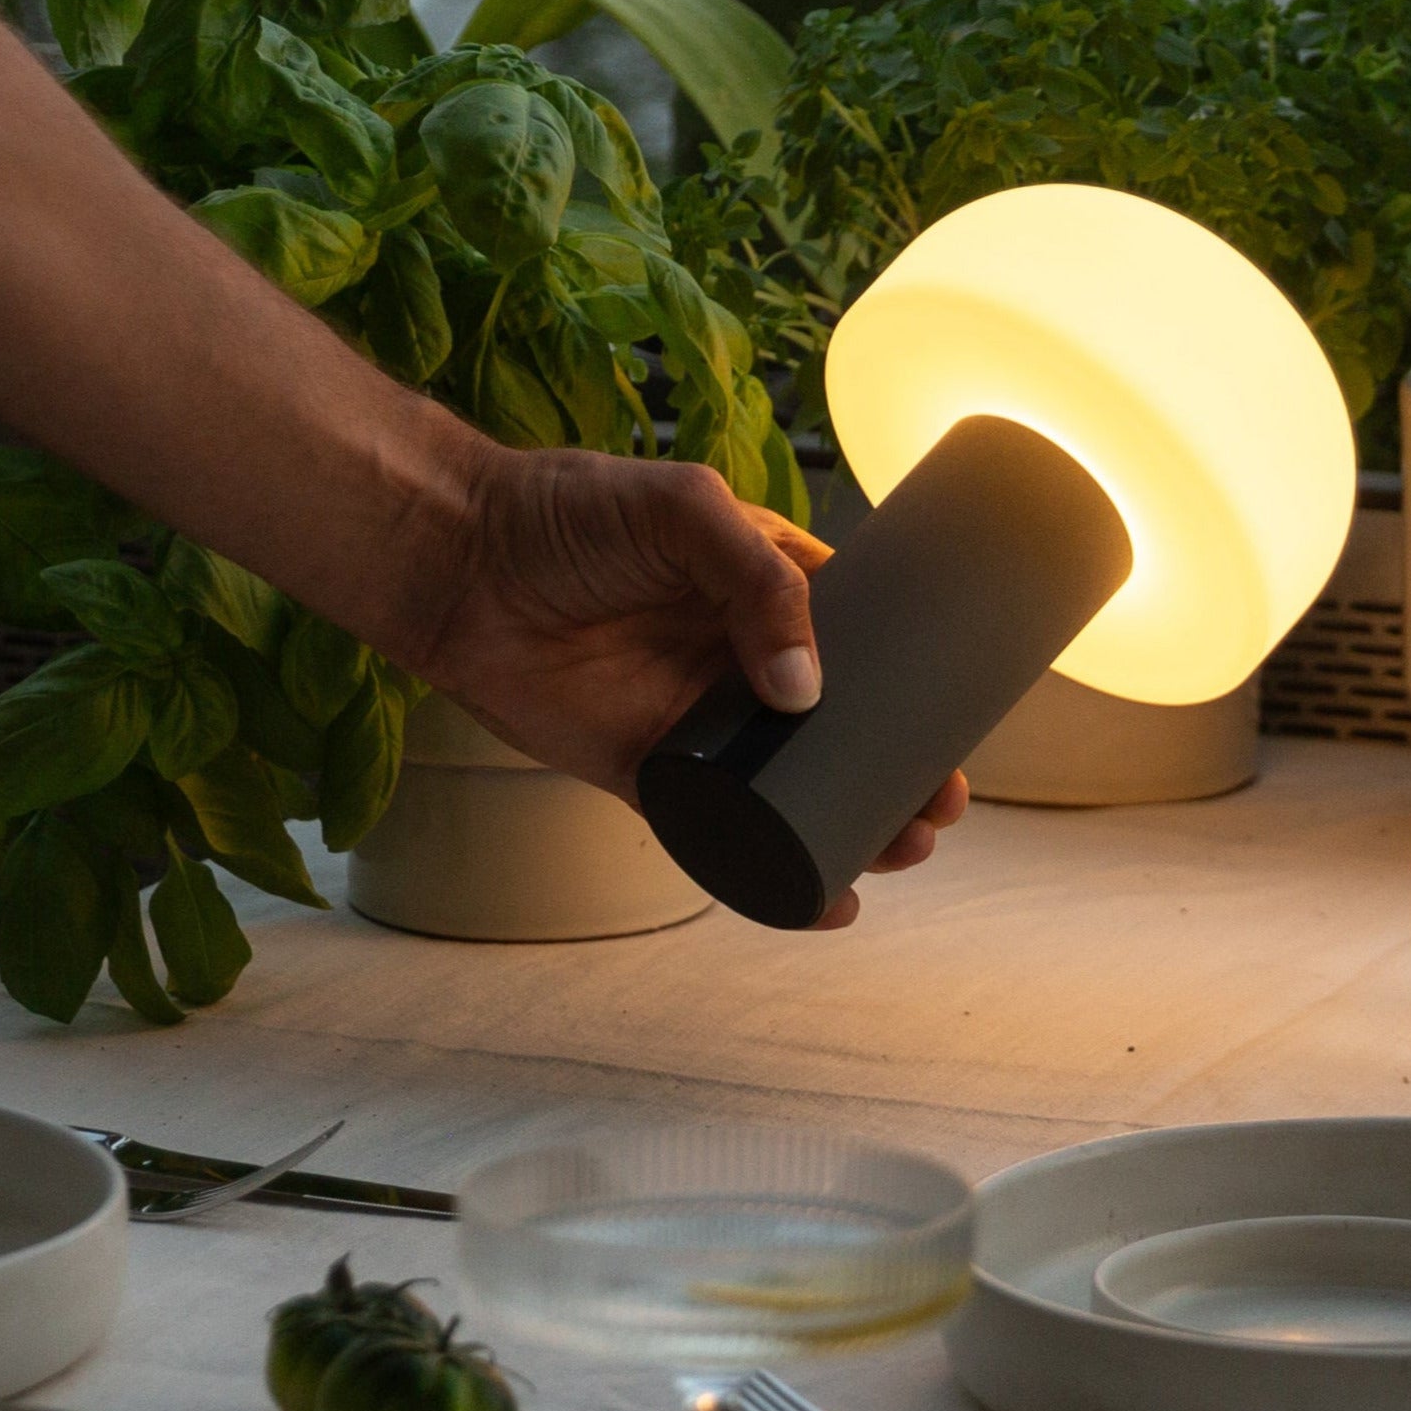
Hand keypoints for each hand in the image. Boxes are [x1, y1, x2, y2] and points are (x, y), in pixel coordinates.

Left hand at [396, 445, 968, 928]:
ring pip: (792, 792)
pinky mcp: (645, 773)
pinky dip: (767, 869)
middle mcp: (740, 663)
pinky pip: (717, 834)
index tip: (952, 735)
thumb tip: (802, 690)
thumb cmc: (569, 512)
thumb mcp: (684, 511)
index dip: (911, 695)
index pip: (863, 648)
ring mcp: (697, 724)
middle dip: (899, 775)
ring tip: (897, 851)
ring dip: (849, 826)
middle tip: (936, 811)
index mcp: (766, 592)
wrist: (457, 559)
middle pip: (841, 733)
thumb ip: (756, 581)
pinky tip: (816, 899)